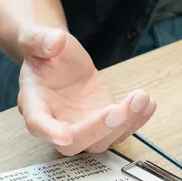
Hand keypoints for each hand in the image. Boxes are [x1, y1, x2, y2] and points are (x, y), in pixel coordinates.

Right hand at [16, 26, 155, 155]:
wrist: (57, 57)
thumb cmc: (43, 51)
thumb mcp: (36, 39)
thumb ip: (40, 40)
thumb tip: (56, 41)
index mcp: (33, 103)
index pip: (38, 123)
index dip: (50, 132)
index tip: (65, 135)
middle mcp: (56, 122)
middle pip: (74, 141)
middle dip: (97, 129)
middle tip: (117, 110)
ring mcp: (81, 126)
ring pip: (101, 141)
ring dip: (123, 124)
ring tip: (141, 98)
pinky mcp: (102, 122)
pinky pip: (119, 130)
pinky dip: (136, 120)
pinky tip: (148, 103)